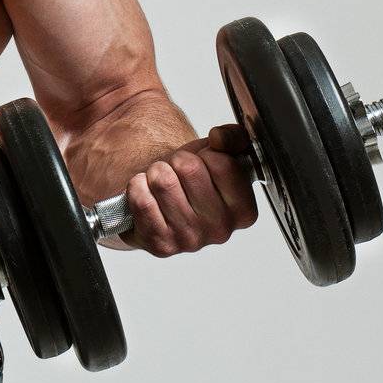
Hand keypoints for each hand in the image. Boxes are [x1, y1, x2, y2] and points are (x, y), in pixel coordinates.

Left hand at [121, 125, 258, 256]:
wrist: (161, 204)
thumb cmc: (191, 180)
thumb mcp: (218, 154)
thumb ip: (233, 138)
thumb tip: (220, 137)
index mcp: (244, 210)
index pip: (222, 164)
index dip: (206, 154)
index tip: (203, 163)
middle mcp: (221, 230)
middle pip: (188, 168)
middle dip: (177, 160)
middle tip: (177, 172)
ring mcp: (190, 240)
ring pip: (162, 181)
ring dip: (155, 172)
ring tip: (162, 183)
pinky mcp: (161, 244)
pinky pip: (141, 199)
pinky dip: (138, 187)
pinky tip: (147, 195)